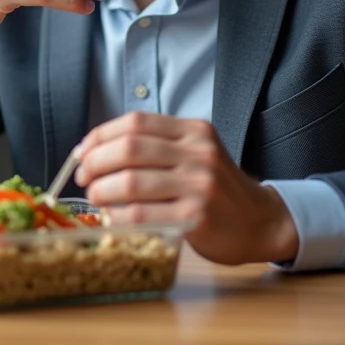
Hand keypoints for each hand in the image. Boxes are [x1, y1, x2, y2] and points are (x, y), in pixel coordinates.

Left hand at [75, 112, 298, 264]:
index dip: (101, 135)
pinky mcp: (196, 217)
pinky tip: (113, 218)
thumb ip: (158, 147)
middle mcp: (198, 153)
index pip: (136, 122)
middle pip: (129, 148)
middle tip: (83, 178)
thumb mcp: (196, 154)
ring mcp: (199, 185)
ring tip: (95, 198)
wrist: (261, 222)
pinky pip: (143, 214)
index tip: (82, 152)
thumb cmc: (218, 190)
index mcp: (194, 131)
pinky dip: (118, 216)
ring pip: (131, 181)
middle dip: (95, 162)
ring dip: (101, 190)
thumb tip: (95, 151)